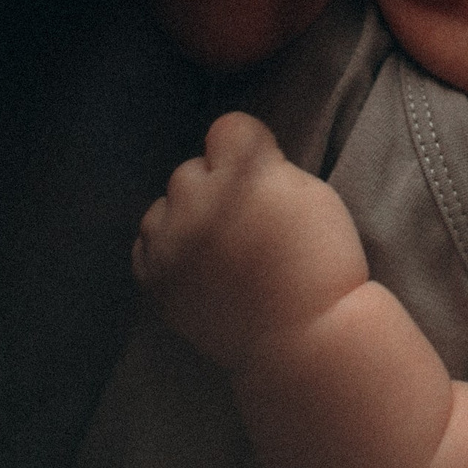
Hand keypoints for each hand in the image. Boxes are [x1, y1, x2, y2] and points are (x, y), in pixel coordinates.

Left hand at [133, 111, 370, 374]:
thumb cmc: (320, 264)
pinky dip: (166, 251)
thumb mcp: (310, 193)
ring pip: (163, 207)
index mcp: (242, 172)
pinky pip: (146, 246)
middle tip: (244, 219)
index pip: (228, 129)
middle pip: (191, 170)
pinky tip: (196, 267)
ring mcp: (169, 241)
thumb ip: (267, 167)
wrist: (302, 339)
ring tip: (217, 247)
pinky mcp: (154, 278)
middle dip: (214, 184)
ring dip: (185, 217)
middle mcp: (197, 199)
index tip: (265, 172)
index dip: (250, 148)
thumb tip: (236, 162)